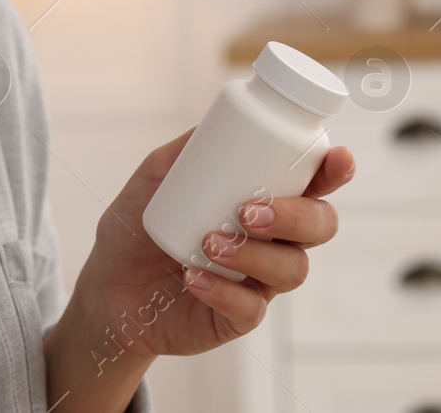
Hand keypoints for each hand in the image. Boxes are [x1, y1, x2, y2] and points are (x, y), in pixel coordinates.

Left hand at [43, 129, 354, 408]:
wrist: (106, 286)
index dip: (333, 171)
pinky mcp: (239, 318)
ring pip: (292, 268)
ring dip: (254, 253)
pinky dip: (223, 290)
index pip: (313, 184)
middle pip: (320, 226)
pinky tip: (193, 277)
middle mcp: (272, 240)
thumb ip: (188, 150)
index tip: (335, 158)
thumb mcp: (155, 177)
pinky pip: (251, 308)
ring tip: (207, 243)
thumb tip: (218, 122)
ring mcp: (259, 281)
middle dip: (295, 215)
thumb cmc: (136, 227)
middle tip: (246, 211)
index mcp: (263, 200)